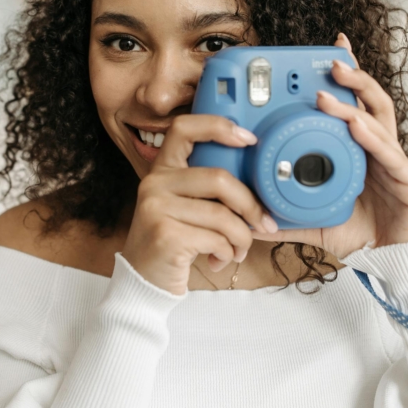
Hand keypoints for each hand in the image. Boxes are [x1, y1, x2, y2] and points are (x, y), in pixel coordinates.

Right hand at [121, 115, 276, 294]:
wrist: (143, 281)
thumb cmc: (174, 241)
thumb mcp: (183, 206)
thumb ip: (208, 189)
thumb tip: (260, 183)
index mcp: (161, 169)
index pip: (183, 128)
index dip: (218, 126)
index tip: (248, 138)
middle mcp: (154, 183)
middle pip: (218, 178)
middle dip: (250, 204)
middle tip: (263, 223)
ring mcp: (157, 209)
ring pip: (223, 215)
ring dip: (242, 238)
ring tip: (238, 250)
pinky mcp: (166, 236)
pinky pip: (217, 239)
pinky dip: (228, 253)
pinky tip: (219, 260)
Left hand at [249, 32, 407, 259]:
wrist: (390, 259)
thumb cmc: (359, 230)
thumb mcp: (314, 220)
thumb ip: (283, 216)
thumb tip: (248, 218)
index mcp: (357, 149)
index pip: (352, 105)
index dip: (344, 80)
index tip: (327, 56)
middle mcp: (375, 147)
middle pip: (369, 100)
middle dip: (353, 76)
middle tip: (331, 60)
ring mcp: (391, 160)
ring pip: (378, 119)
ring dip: (353, 101)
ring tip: (327, 93)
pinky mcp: (404, 178)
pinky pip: (389, 154)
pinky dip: (371, 138)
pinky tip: (355, 126)